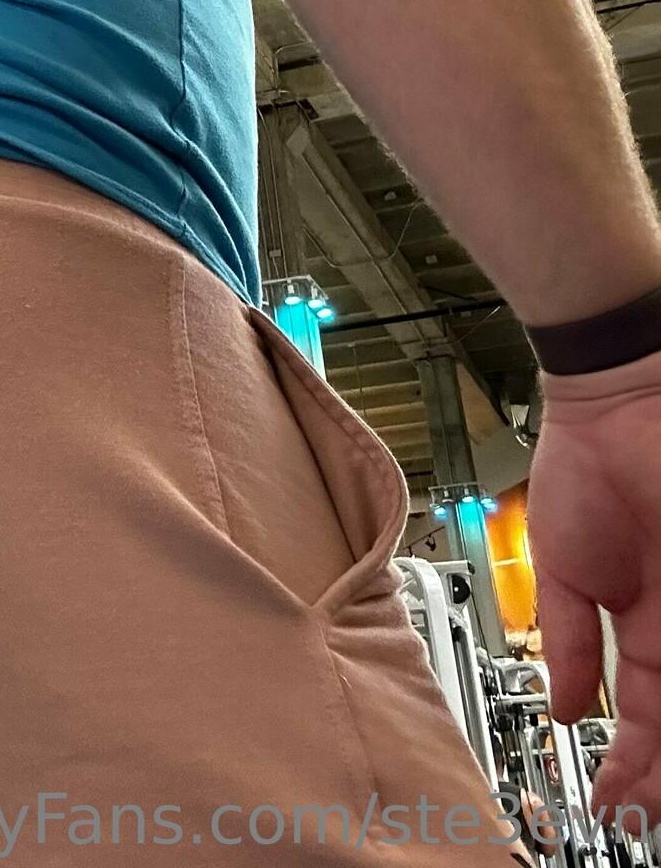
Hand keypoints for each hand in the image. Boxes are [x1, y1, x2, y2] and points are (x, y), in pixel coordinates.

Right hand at [527, 352, 660, 826]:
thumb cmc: (587, 462)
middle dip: (657, 773)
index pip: (648, 714)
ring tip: (650, 794)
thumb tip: (565, 706)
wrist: (615, 400)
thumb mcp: (562, 569)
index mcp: (645, 623)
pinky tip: (658, 735)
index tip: (615, 801)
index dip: (632, 763)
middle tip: (638, 811)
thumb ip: (566, 640)